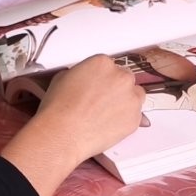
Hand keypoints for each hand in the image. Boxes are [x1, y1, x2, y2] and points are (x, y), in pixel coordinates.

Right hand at [1, 55, 144, 195]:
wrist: (62, 133)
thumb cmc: (59, 108)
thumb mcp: (63, 77)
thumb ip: (81, 73)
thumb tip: (85, 79)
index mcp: (103, 63)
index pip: (110, 66)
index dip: (104, 78)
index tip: (100, 86)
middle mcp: (121, 77)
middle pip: (126, 79)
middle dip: (116, 88)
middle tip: (102, 101)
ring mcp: (131, 98)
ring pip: (135, 96)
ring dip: (125, 102)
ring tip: (107, 113)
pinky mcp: (135, 119)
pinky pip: (136, 116)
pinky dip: (126, 120)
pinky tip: (109, 125)